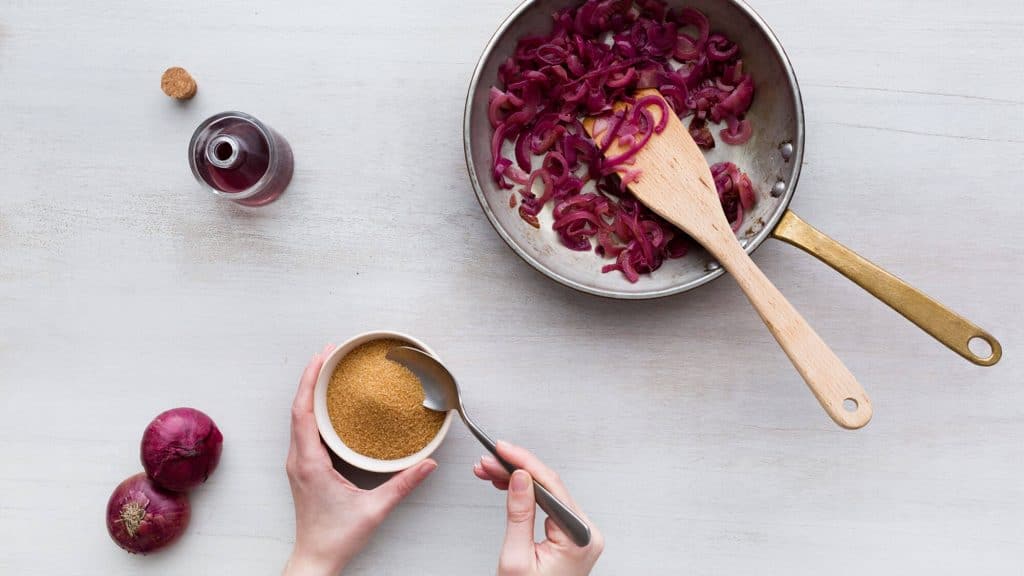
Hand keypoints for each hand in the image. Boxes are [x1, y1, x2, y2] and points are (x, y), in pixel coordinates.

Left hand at [284, 345, 437, 575]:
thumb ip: (404, 483)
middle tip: (329, 354)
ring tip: (326, 372)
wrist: (316, 559)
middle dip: (311, 377)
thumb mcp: (375, 509)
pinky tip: (327, 405)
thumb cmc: (337, 538)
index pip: (303, 411)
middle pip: (298, 408)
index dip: (310, 380)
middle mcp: (299, 459)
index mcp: (310, 462)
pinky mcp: (303, 469)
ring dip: (309, 393)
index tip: (322, 357)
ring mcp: (298, 464)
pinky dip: (312, 410)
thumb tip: (428, 463)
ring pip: (298, 418)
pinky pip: (303, 430)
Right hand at [474, 441, 603, 575]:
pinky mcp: (570, 535)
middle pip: (549, 486)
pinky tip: (506, 483)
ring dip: (517, 479)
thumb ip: (519, 513)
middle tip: (488, 460)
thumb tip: (520, 478)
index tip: (502, 449)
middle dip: (515, 469)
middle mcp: (586, 533)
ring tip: (489, 470)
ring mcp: (579, 534)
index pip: (551, 487)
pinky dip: (526, 493)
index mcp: (579, 538)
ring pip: (547, 493)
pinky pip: (547, 505)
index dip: (523, 462)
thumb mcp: (515, 558)